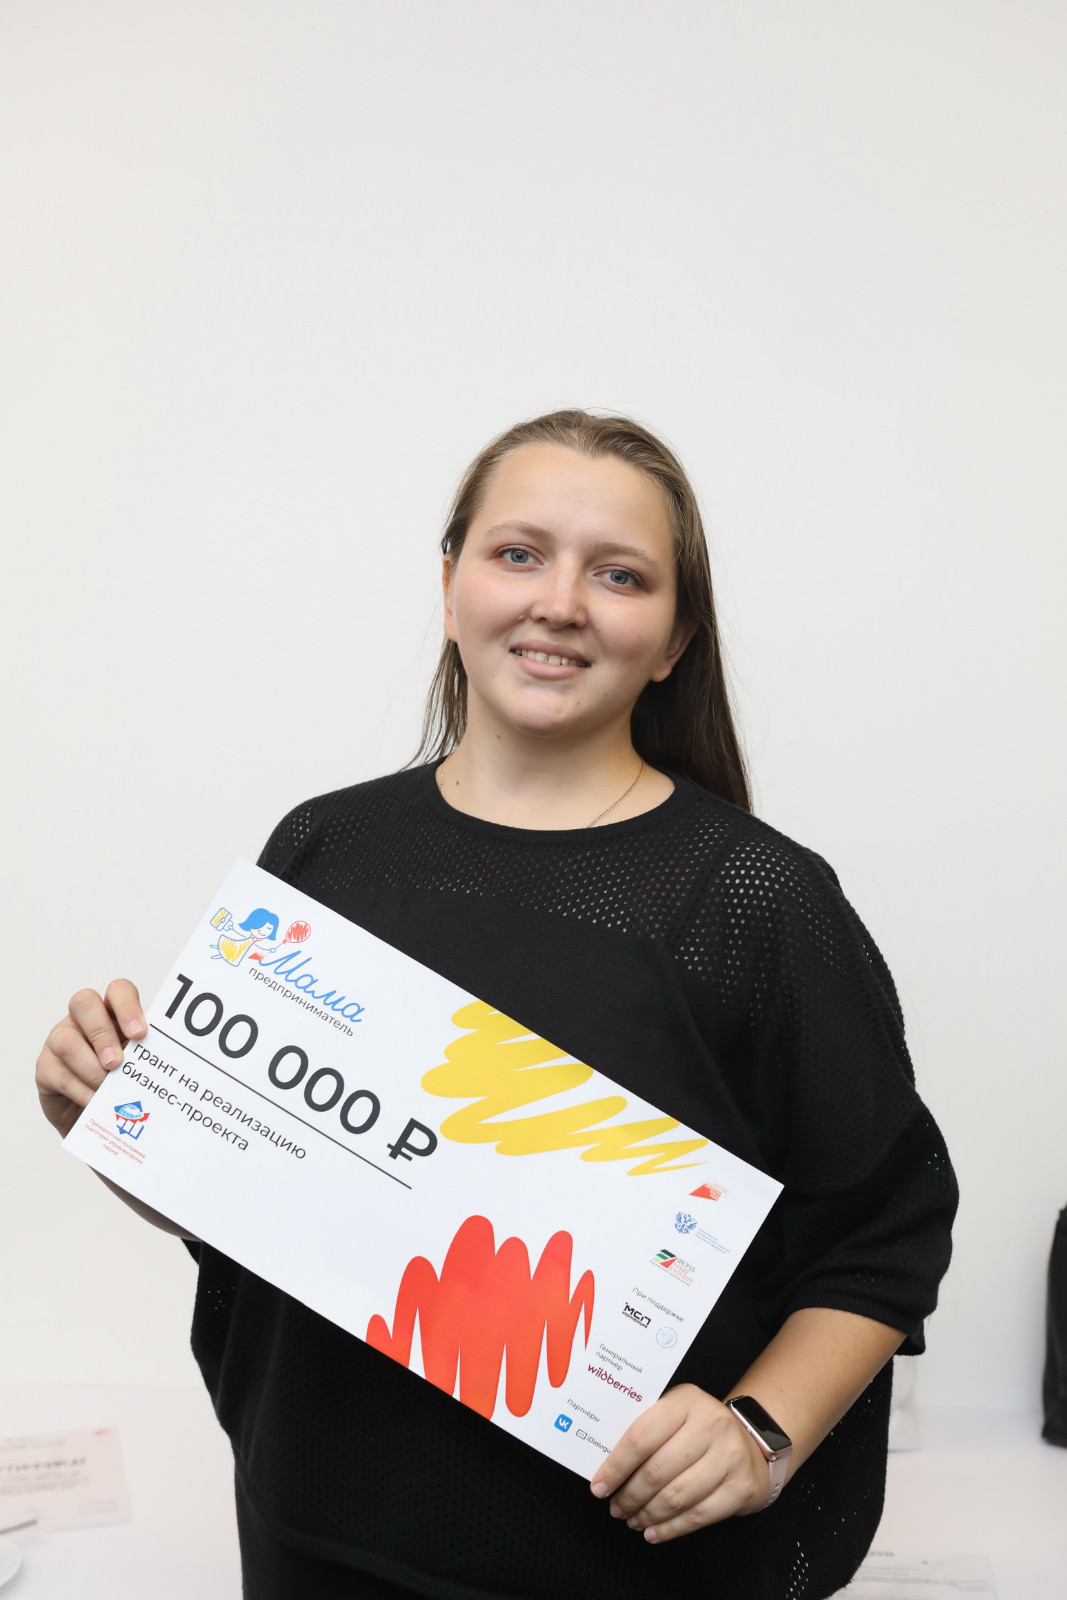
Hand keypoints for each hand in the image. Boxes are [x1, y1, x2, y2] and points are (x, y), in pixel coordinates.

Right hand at [36, 981, 146, 1137]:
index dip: (128, 1007)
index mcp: (112, 1011)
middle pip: (84, 1002)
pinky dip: (80, 1090)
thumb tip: (165, 1064)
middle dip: (102, 1033)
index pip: (119, 990)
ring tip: (108, 1087)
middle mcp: (83, 1019)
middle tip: (117, 1062)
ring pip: (66, 1040)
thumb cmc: (122, 1082)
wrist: (96, 1118)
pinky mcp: (45, 1067)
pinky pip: (58, 1073)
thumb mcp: (138, 1065)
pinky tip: (95, 1101)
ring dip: (90, 1067)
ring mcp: (60, 1039)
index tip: (140, 1034)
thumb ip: (147, 1057)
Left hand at [589, 1383, 771, 1543]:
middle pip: (657, 1471)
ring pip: (675, 1497)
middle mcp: (711, 1424)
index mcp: (686, 1400)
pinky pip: (698, 1516)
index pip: (641, 1436)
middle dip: (629, 1496)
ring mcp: (730, 1456)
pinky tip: (653, 1531)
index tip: (600, 1486)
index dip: (616, 1466)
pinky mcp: (741, 1487)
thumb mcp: (675, 1413)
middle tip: (616, 1508)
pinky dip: (670, 1529)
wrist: (750, 1441)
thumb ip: (645, 1429)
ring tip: (632, 1519)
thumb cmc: (700, 1428)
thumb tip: (604, 1462)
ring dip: (647, 1514)